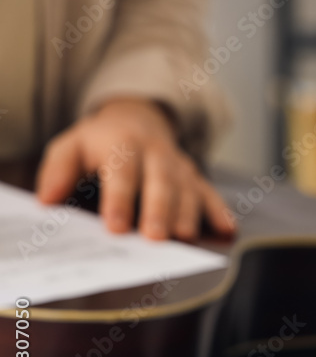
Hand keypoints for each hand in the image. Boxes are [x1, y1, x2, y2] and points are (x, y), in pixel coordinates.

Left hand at [36, 98, 233, 240]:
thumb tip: (47, 199)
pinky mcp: (195, 177)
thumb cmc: (101, 141)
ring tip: (184, 238)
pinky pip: (211, 193)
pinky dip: (220, 212)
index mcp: (124, 143)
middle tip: (156, 238)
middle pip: (162, 180)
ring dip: (189, 214)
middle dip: (160, 210)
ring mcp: (180, 165)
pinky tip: (227, 230)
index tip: (114, 228)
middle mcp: (157, 153)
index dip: (119, 199)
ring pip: (188, 188)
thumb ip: (58, 170)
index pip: (122, 171)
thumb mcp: (71, 145)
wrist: (140, 117)